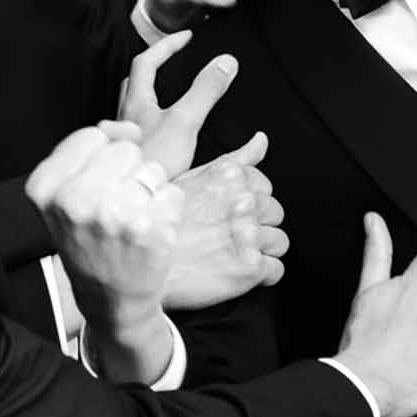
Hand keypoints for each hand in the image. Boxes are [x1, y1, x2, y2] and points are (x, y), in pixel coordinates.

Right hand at [25, 124, 182, 371]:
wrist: (110, 298)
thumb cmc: (91, 239)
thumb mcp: (67, 194)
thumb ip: (91, 149)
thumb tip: (129, 129)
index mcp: (45, 188)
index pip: (92, 136)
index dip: (103, 156)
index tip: (96, 187)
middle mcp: (75, 201)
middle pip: (126, 150)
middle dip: (128, 173)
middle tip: (115, 210)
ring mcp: (114, 216)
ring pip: (153, 170)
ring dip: (149, 192)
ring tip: (132, 222)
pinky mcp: (151, 231)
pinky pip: (173, 193)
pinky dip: (168, 210)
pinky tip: (150, 234)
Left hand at [118, 32, 244, 182]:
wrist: (129, 200)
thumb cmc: (152, 162)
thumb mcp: (184, 121)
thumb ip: (205, 91)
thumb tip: (226, 61)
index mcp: (137, 102)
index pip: (146, 61)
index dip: (167, 45)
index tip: (187, 37)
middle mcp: (126, 117)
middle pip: (135, 82)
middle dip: (153, 66)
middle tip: (172, 61)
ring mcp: (126, 137)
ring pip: (135, 107)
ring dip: (150, 95)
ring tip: (169, 94)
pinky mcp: (132, 156)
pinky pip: (140, 129)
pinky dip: (153, 122)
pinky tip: (164, 134)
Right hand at [163, 132, 287, 308]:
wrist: (136, 268)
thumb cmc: (158, 223)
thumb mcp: (191, 178)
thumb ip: (234, 160)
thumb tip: (262, 140)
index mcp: (230, 177)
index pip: (265, 186)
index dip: (249, 202)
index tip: (229, 214)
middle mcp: (244, 202)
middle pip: (275, 212)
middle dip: (258, 224)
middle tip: (227, 237)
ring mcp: (249, 234)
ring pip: (279, 241)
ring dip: (262, 250)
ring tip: (232, 256)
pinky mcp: (250, 267)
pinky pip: (276, 270)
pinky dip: (262, 276)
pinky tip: (238, 273)